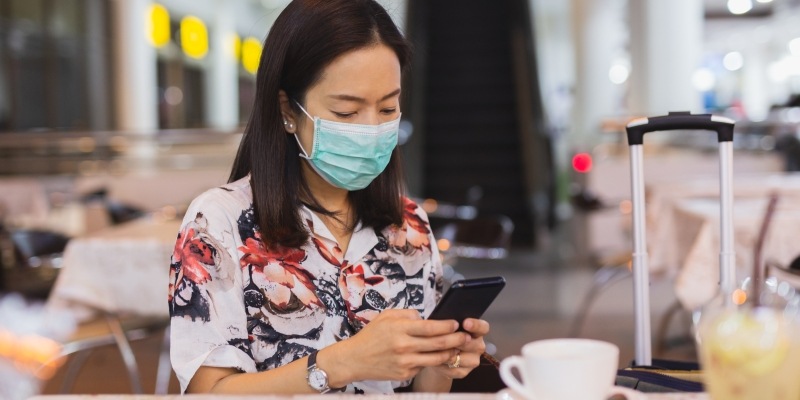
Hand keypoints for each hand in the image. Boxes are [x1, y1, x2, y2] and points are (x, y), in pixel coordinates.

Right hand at [324, 309, 470, 385]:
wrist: (354, 359)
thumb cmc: (371, 335)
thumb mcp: (386, 316)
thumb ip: (408, 315)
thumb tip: (425, 318)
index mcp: (400, 329)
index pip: (430, 327)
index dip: (447, 326)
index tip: (456, 323)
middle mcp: (404, 346)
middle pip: (438, 344)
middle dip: (455, 340)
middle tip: (466, 337)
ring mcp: (405, 362)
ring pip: (435, 358)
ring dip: (450, 353)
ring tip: (457, 348)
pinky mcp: (404, 374)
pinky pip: (423, 366)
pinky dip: (432, 361)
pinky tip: (439, 357)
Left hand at [427, 318, 489, 379]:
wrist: (437, 354)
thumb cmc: (444, 334)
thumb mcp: (447, 327)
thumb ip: (449, 324)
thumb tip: (443, 322)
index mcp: (477, 331)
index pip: (483, 327)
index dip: (476, 325)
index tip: (465, 323)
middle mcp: (479, 346)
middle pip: (472, 344)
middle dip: (457, 341)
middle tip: (444, 338)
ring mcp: (473, 360)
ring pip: (460, 358)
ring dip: (447, 354)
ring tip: (435, 349)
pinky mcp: (464, 372)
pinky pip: (452, 369)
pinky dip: (442, 364)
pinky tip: (434, 359)